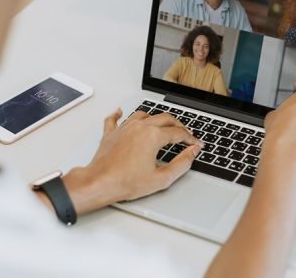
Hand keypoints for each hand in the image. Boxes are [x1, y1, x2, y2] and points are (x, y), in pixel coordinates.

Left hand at [62, 110, 202, 213]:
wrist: (100, 183)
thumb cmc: (126, 182)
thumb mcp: (161, 178)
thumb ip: (181, 164)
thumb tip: (192, 152)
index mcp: (152, 136)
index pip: (178, 133)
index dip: (190, 138)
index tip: (195, 143)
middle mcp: (139, 127)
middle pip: (164, 118)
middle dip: (178, 125)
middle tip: (184, 133)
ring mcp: (123, 128)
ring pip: (143, 115)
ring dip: (155, 118)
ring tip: (162, 125)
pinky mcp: (110, 133)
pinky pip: (114, 119)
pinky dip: (119, 114)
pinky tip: (120, 111)